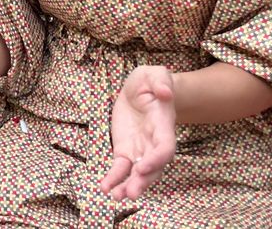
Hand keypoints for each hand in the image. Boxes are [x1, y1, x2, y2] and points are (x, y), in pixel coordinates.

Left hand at [99, 65, 175, 200]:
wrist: (142, 89)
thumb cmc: (151, 81)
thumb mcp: (155, 74)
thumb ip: (161, 82)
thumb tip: (165, 91)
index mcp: (163, 124)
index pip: (165, 147)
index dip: (156, 159)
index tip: (142, 167)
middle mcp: (154, 142)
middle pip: (153, 167)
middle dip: (143, 181)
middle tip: (130, 192)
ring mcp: (140, 149)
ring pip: (137, 173)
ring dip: (128, 186)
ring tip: (116, 196)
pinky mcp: (125, 150)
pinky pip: (121, 168)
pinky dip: (114, 178)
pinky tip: (106, 188)